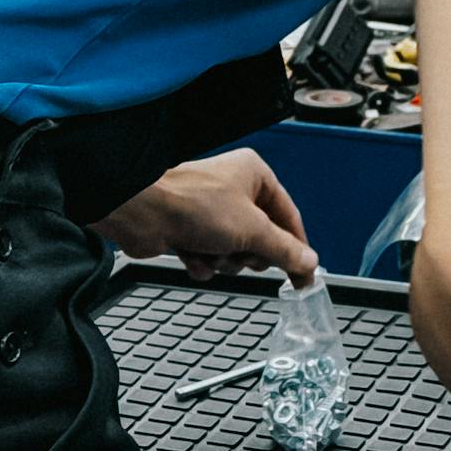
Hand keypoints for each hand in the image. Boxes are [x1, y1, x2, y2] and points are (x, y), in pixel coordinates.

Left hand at [99, 150, 317, 285]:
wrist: (142, 213)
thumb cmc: (191, 205)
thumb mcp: (251, 230)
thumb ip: (284, 250)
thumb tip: (308, 263)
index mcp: (254, 175)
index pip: (289, 217)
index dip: (297, 248)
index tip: (305, 275)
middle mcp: (234, 189)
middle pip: (262, 238)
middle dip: (248, 253)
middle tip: (240, 252)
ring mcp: (211, 211)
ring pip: (235, 252)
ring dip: (223, 260)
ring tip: (209, 250)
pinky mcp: (191, 230)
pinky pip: (211, 257)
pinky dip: (203, 262)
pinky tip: (191, 254)